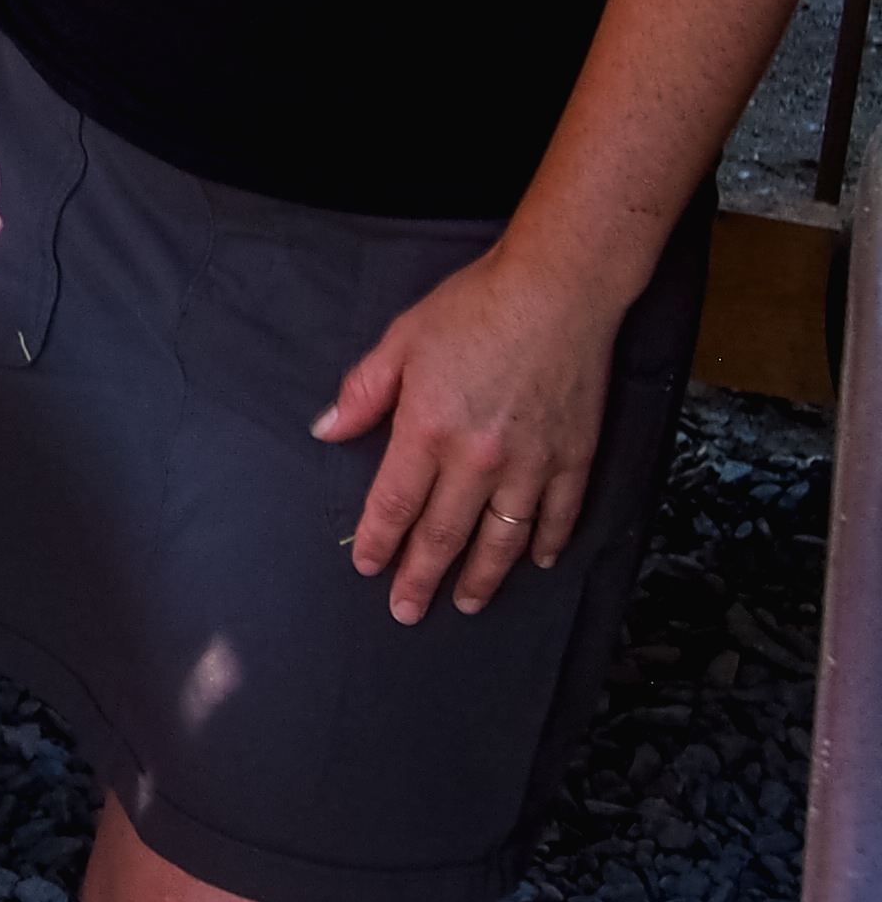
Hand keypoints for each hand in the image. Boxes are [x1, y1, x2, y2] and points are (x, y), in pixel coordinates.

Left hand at [314, 244, 619, 622]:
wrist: (556, 291)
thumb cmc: (472, 308)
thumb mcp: (400, 341)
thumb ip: (363, 393)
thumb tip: (327, 431)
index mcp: (427, 429)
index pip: (395, 503)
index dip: (380, 541)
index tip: (368, 568)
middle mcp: (478, 459)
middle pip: (444, 533)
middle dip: (421, 577)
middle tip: (408, 610)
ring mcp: (531, 463)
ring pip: (502, 538)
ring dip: (483, 576)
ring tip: (465, 602)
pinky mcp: (574, 457)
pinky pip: (559, 515)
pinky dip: (546, 543)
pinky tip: (535, 562)